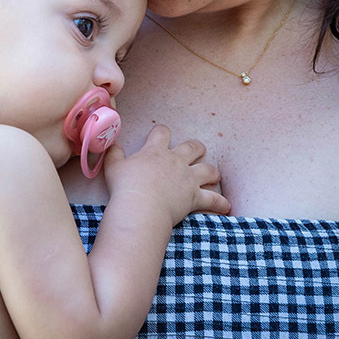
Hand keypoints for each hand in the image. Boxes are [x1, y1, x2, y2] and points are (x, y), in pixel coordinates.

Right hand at [102, 124, 230, 224]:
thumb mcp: (113, 167)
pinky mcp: (195, 197)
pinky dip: (220, 202)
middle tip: (197, 149)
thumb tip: (113, 145)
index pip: (162, 133)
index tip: (161, 134)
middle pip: (192, 147)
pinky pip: (213, 199)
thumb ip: (114, 153)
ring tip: (214, 174)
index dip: (162, 132)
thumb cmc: (125, 187)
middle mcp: (176, 161)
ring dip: (212, 171)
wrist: (141, 207)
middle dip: (196, 147)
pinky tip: (226, 206)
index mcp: (156, 151)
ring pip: (207, 169)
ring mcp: (188, 178)